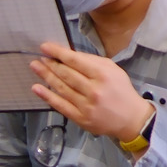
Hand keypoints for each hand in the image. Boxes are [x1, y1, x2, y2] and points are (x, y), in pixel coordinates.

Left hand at [29, 42, 152, 142]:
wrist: (131, 119)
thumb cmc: (121, 90)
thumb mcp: (114, 70)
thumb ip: (93, 62)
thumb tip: (70, 56)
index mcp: (103, 75)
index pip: (76, 61)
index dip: (59, 53)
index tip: (45, 47)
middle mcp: (93, 90)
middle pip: (67, 74)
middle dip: (51, 64)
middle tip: (39, 57)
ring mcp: (86, 105)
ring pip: (61, 88)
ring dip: (46, 77)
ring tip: (36, 67)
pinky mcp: (80, 118)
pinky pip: (60, 105)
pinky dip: (47, 96)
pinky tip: (37, 88)